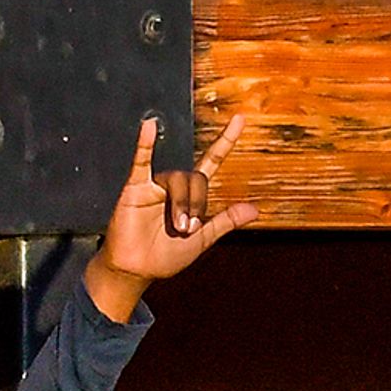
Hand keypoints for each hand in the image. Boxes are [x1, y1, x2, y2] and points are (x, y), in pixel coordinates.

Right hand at [85, 114, 256, 312]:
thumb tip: (256, 209)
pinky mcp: (135, 190)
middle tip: (188, 230)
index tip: (240, 119)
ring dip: (182, 204)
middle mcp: (174, 187)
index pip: (211, 162)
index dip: (225, 141)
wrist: (136, 271)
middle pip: (196, 178)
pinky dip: (144, 144)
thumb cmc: (164, 257)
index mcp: (191, 195)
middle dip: (197, 204)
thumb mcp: (203, 240)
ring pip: (178, 179)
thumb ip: (226, 221)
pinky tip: (148, 127)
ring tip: (177, 228)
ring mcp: (154, 186)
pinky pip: (141, 163)